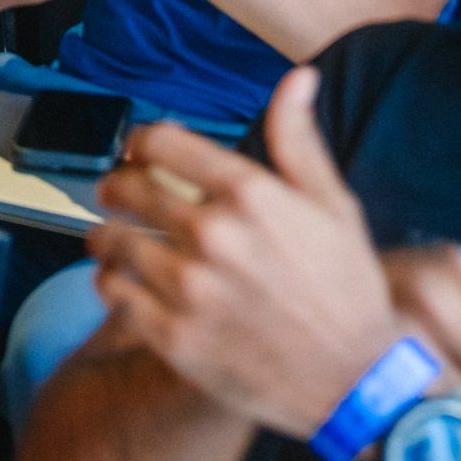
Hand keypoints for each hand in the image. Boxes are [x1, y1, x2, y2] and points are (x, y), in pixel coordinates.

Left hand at [89, 69, 401, 442]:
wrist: (355, 382)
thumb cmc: (347, 290)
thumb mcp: (334, 206)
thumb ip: (299, 140)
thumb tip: (296, 78)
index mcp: (250, 195)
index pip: (159, 142)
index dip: (140, 143)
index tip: (137, 152)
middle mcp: (214, 235)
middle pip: (126, 188)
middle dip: (116, 186)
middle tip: (115, 194)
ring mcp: (190, 289)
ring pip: (110, 241)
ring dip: (106, 235)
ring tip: (111, 240)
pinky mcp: (174, 337)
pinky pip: (112, 293)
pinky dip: (111, 282)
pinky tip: (124, 282)